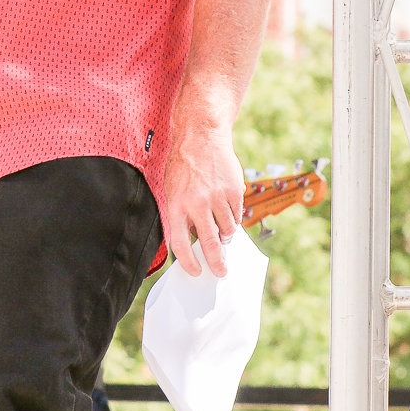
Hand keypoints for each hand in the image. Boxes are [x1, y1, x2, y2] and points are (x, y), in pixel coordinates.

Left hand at [163, 121, 244, 277]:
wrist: (200, 138)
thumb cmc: (183, 167)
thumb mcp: (172, 190)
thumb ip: (181, 215)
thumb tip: (193, 241)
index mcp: (175, 205)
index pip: (180, 244)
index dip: (189, 262)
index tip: (196, 272)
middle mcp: (196, 204)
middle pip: (209, 244)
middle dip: (216, 263)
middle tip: (222, 272)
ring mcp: (216, 198)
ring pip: (226, 231)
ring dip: (225, 236)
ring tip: (221, 230)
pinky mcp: (234, 192)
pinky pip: (236, 216)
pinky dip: (233, 219)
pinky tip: (227, 210)